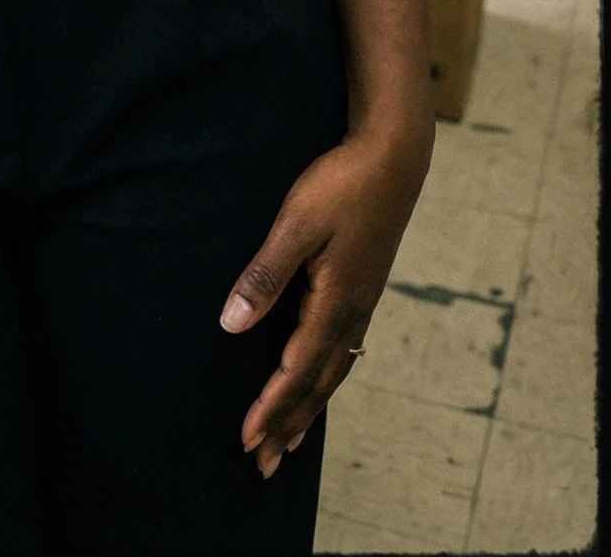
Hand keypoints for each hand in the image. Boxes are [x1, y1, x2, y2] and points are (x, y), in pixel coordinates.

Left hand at [222, 127, 430, 476]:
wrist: (392, 159)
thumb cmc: (340, 186)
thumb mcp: (295, 225)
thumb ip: (264, 276)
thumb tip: (232, 325)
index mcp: (335, 304)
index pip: (296, 371)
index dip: (271, 408)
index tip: (247, 441)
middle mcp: (352, 314)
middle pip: (317, 385)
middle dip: (288, 424)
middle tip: (263, 465)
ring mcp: (361, 304)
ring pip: (333, 372)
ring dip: (307, 408)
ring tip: (288, 442)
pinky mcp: (363, 289)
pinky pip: (342, 351)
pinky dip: (324, 379)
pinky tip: (319, 381)